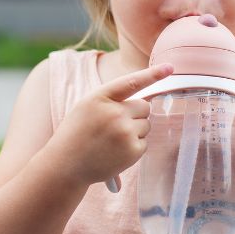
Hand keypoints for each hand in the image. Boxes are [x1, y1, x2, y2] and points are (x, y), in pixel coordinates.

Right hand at [49, 62, 173, 187]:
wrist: (65, 165)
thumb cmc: (77, 133)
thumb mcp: (87, 107)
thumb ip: (112, 99)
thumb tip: (146, 102)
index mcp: (100, 98)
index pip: (131, 82)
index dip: (152, 74)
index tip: (169, 68)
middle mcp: (114, 113)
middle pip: (144, 106)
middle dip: (136, 114)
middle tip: (116, 125)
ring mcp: (124, 132)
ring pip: (146, 125)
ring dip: (135, 131)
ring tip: (112, 141)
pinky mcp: (132, 151)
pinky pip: (144, 143)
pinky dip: (134, 147)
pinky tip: (116, 152)